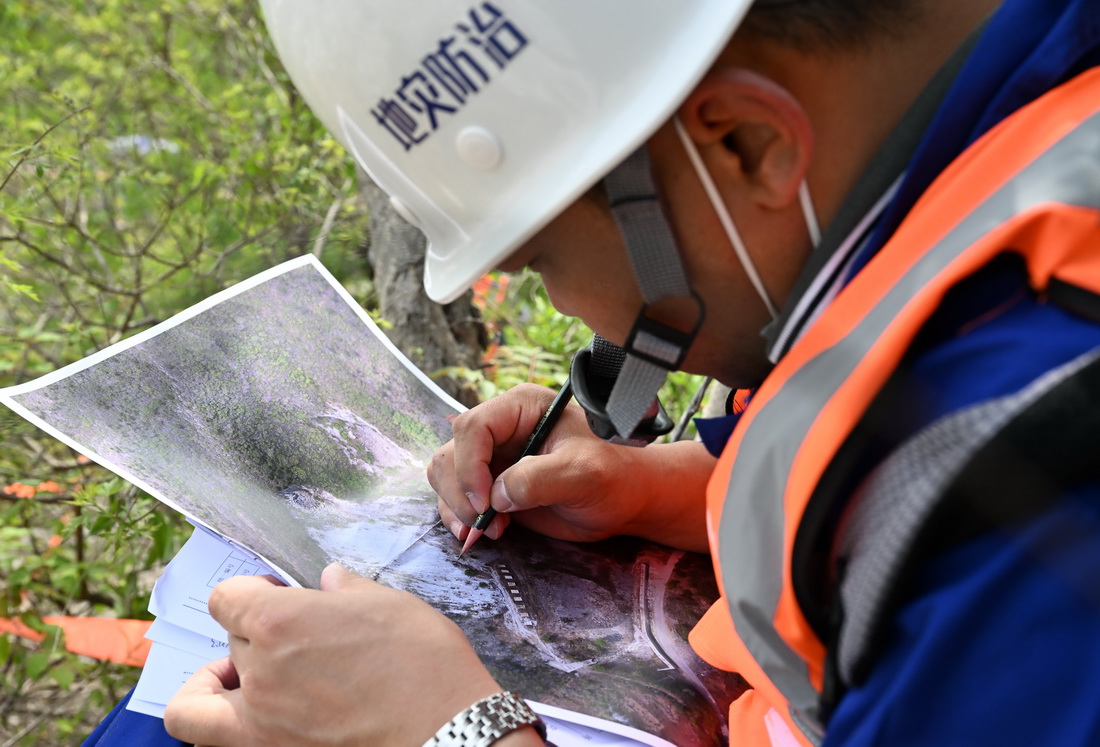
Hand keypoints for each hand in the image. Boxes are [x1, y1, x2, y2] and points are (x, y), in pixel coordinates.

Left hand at [164, 564, 506, 745]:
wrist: (447, 733)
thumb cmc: (426, 666)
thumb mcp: (391, 605)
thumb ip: (347, 590)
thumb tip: (329, 581)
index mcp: (281, 621)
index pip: (225, 598)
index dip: (248, 593)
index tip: (273, 597)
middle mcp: (259, 671)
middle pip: (229, 643)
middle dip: (256, 636)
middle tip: (294, 641)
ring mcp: (259, 724)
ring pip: (200, 700)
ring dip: (212, 686)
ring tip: (241, 683)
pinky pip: (211, 739)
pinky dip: (213, 727)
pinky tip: (252, 715)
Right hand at [428, 383, 714, 551]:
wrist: (625, 500)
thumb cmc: (614, 476)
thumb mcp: (584, 474)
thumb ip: (539, 479)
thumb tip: (497, 496)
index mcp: (523, 408)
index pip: (474, 427)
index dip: (470, 466)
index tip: (486, 503)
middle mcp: (502, 428)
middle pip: (452, 452)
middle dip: (461, 492)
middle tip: (486, 524)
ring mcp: (494, 457)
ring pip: (446, 475)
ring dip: (457, 507)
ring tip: (489, 531)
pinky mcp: (492, 484)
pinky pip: (456, 497)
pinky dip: (460, 517)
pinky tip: (483, 533)